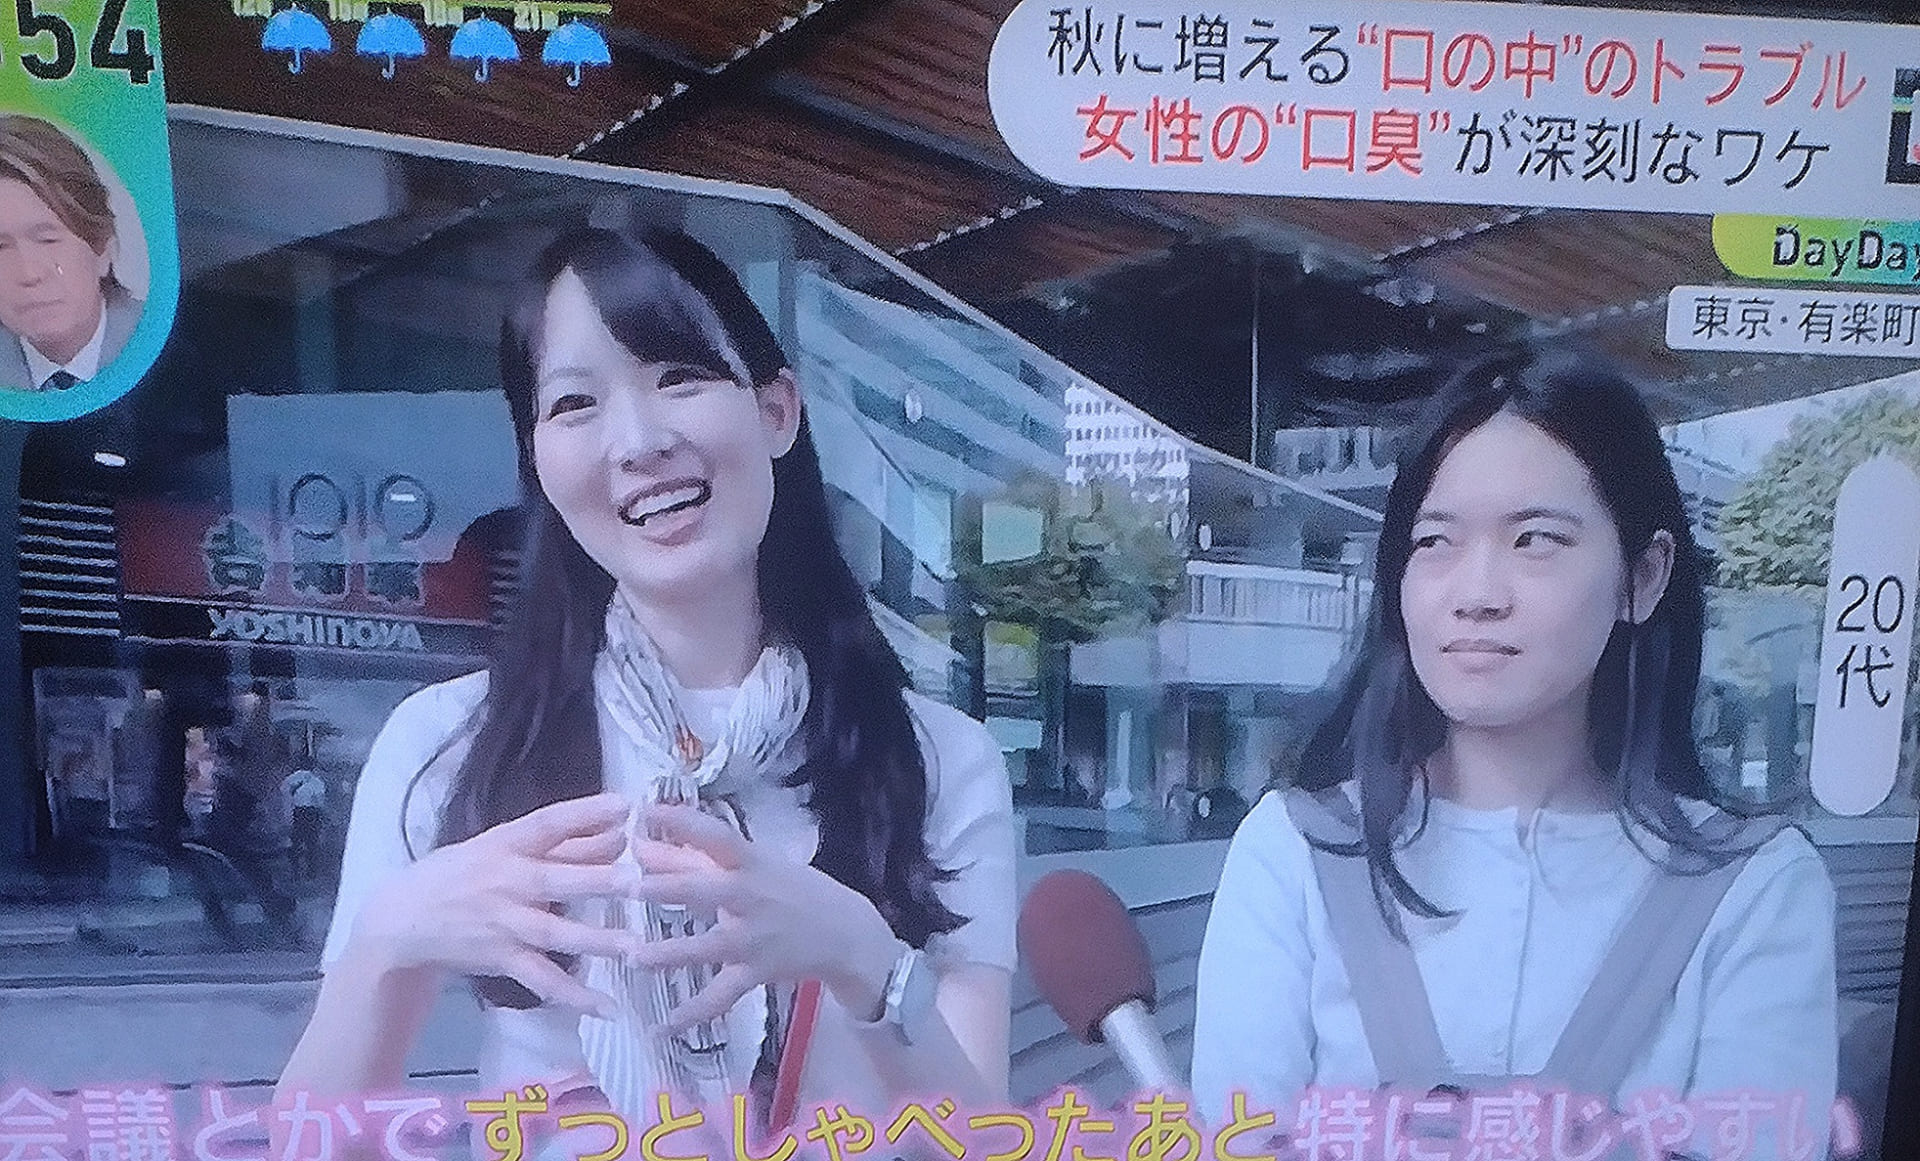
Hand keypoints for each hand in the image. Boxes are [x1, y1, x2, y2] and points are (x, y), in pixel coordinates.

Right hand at [348, 792, 648, 1015]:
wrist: (402, 919)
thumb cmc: (462, 873)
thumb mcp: (502, 846)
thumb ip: (560, 843)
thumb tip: (618, 834)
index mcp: (506, 843)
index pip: (548, 823)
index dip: (585, 813)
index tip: (626, 806)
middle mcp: (506, 882)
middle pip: (555, 880)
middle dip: (595, 881)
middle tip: (637, 881)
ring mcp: (504, 923)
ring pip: (554, 933)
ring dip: (594, 941)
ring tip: (633, 947)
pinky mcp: (501, 958)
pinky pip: (542, 980)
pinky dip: (574, 996)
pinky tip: (609, 1008)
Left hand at [627, 803, 900, 1031]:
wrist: (846, 932)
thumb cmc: (790, 889)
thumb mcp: (751, 865)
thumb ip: (694, 858)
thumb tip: (642, 844)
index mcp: (751, 862)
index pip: (716, 835)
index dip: (683, 821)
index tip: (647, 810)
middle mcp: (751, 897)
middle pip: (704, 890)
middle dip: (665, 888)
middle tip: (625, 885)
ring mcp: (754, 938)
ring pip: (708, 947)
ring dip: (670, 953)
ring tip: (633, 957)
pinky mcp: (757, 972)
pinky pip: (721, 996)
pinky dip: (692, 1014)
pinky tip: (661, 1027)